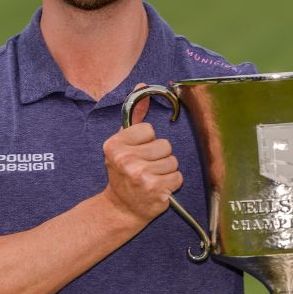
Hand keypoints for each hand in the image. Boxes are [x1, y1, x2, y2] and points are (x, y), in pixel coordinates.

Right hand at [100, 86, 182, 222]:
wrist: (121, 208)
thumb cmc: (123, 173)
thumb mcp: (123, 143)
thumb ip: (135, 115)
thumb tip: (142, 85)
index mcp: (114, 145)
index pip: (149, 130)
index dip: (147, 141)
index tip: (138, 153)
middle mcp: (125, 160)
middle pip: (164, 145)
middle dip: (159, 156)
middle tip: (146, 167)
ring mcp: (141, 176)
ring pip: (173, 161)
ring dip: (167, 170)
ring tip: (152, 178)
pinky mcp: (156, 190)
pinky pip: (178, 177)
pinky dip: (172, 183)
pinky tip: (158, 188)